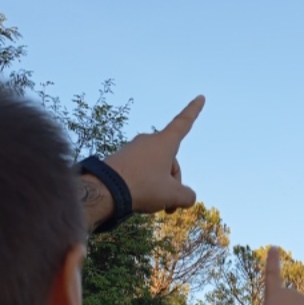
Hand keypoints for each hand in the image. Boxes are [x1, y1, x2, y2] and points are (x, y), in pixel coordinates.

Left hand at [104, 95, 204, 214]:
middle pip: (170, 162)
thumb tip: (187, 197)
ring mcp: (133, 149)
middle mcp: (148, 141)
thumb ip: (187, 196)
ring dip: (158, 187)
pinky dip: (144, 185)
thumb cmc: (142, 187)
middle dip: (173, 184)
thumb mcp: (172, 195)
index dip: (194, 111)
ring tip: (151, 204)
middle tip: (170, 207)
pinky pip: (140, 171)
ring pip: (155, 169)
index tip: (200, 97)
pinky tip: (137, 198)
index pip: (183, 123)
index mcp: (164, 142)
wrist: (103, 189)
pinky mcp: (120, 159)